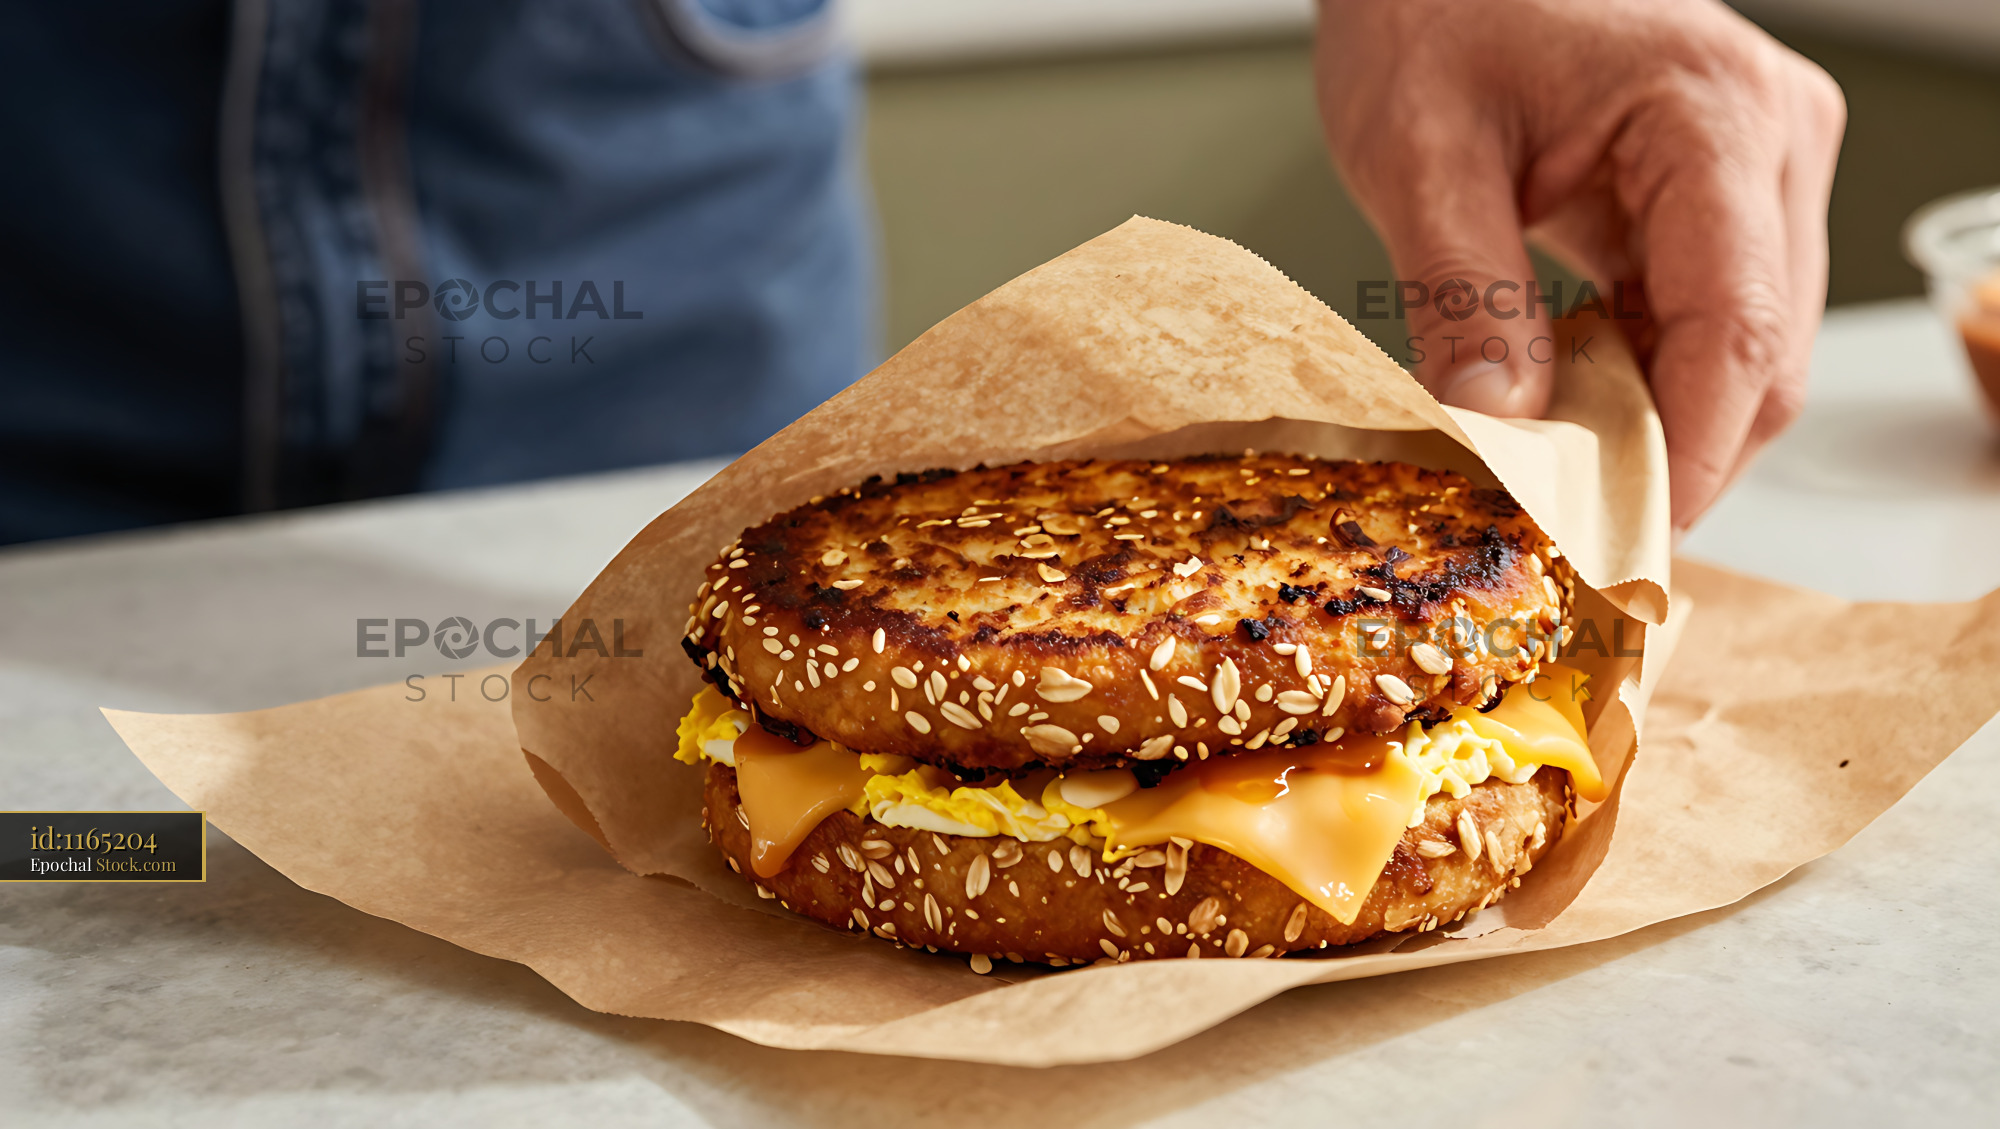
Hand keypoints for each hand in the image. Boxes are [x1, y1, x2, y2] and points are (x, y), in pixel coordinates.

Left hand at [1316, 0, 1843, 529]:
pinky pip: (1707, 319)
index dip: (1684, 458)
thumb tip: (1501, 433)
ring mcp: (1762, 168)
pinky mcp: (1726, 193)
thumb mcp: (1418, 152)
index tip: (1621, 545)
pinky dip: (1646, 381)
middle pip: (1761, 359)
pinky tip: (1574, 414)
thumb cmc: (1432, 7)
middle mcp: (1771, 140)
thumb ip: (1462, 293)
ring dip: (1661, 428)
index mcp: (1711, 117)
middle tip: (1577, 542)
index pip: (1734, 331)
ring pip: (1746, 352)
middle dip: (1675, 461)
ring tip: (1562, 486)